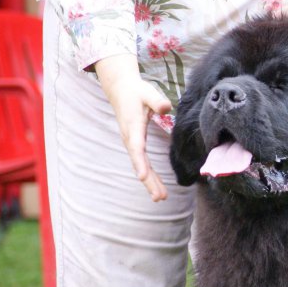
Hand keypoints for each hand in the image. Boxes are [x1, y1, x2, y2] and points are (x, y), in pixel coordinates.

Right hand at [95, 54, 171, 201]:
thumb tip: (167, 107)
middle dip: (149, 180)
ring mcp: (131, 142)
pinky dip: (148, 175)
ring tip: (161, 197)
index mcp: (133, 126)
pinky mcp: (134, 143)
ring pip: (140, 165)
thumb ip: (157, 100)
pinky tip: (155, 186)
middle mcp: (130, 137)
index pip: (137, 147)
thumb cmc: (137, 91)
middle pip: (139, 162)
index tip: (142, 177)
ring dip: (149, 182)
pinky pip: (141, 162)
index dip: (140, 162)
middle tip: (160, 196)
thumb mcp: (148, 92)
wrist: (121, 89)